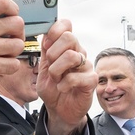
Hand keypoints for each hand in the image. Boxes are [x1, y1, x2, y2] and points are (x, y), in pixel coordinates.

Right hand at [0, 0, 24, 109]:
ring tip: (2, 54)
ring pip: (18, 45)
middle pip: (17, 23)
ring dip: (13, 52)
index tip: (12, 17)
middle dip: (17, 33)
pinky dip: (9, 67)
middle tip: (9, 40)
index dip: (13, 9)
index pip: (2, 1)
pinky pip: (14, 64)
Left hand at [36, 20, 96, 134]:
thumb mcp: (43, 67)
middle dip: (53, 52)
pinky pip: (77, 76)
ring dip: (57, 70)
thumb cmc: (52, 88)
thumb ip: (45, 50)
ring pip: (72, 56)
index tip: (46, 45)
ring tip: (56, 79)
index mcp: (66, 47)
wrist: (58, 109)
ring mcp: (86, 66)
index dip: (55, 30)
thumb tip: (45, 32)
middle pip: (69, 37)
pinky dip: (64, 84)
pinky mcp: (91, 81)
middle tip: (50, 65)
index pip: (66, 25)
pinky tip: (62, 88)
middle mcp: (78, 53)